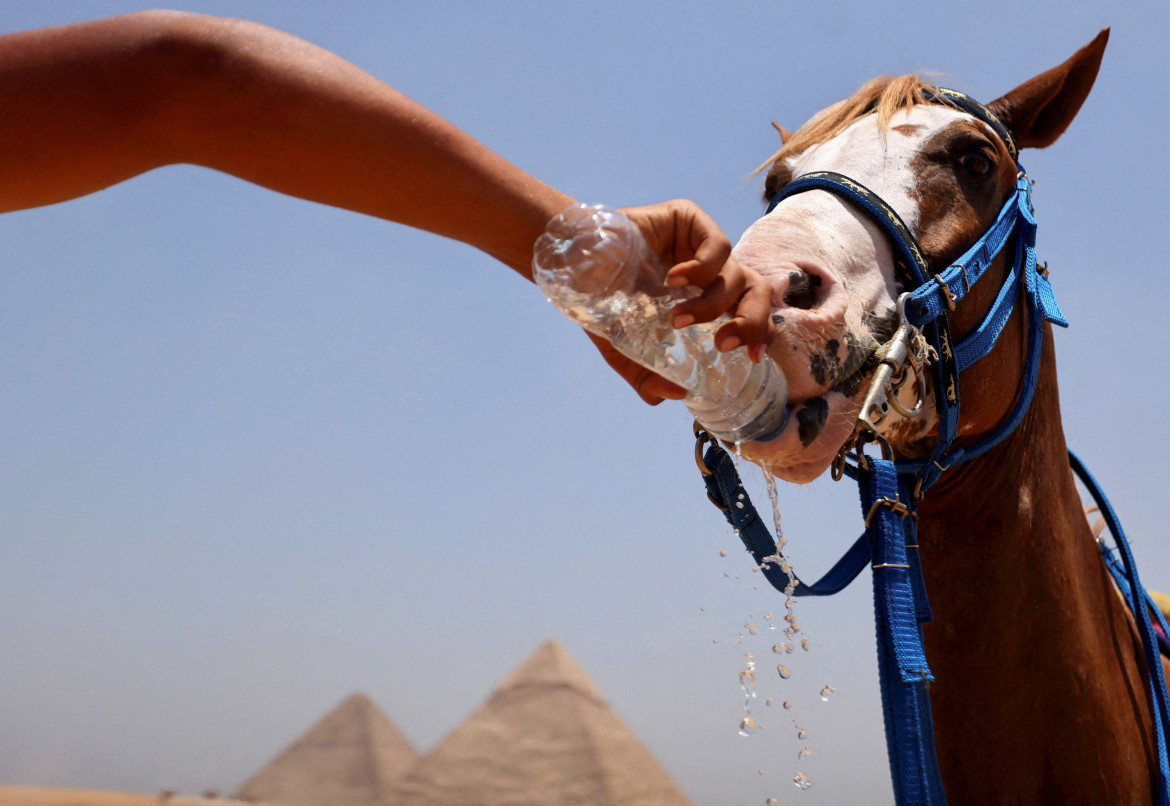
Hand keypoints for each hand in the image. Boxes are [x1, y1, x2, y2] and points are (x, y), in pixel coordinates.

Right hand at [590, 199, 774, 404]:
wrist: (571, 261)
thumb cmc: (602, 302)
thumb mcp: (625, 347)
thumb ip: (648, 375)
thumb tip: (675, 395)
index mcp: (707, 296)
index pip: (750, 311)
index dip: (760, 332)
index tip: (753, 357)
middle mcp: (711, 270)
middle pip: (756, 293)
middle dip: (750, 322)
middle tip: (723, 344)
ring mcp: (701, 244)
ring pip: (738, 274)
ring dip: (713, 305)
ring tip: (677, 319)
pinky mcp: (690, 219)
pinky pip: (717, 246)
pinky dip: (702, 268)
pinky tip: (674, 280)